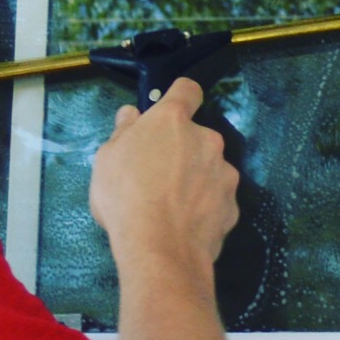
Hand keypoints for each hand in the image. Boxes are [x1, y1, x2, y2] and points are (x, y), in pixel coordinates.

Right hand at [90, 75, 241, 285]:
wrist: (159, 248)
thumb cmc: (125, 196)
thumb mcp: (107, 159)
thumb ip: (124, 132)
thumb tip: (131, 114)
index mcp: (174, 121)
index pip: (187, 90)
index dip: (179, 96)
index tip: (170, 110)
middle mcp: (207, 140)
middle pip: (196, 137)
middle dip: (181, 150)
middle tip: (156, 175)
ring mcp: (225, 173)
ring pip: (209, 169)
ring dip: (195, 179)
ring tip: (170, 206)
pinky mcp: (232, 205)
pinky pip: (216, 199)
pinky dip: (204, 207)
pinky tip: (184, 224)